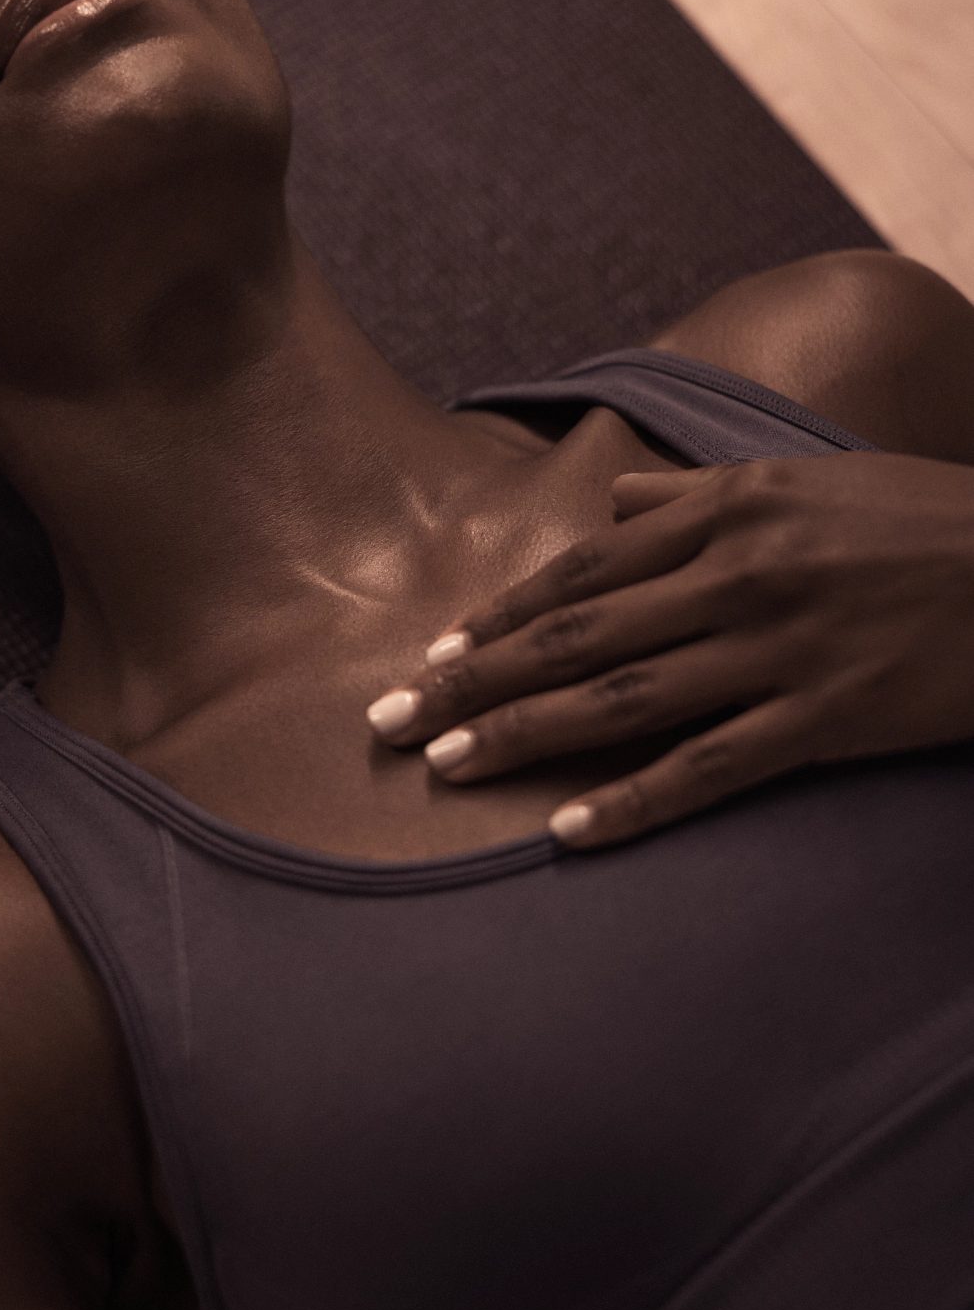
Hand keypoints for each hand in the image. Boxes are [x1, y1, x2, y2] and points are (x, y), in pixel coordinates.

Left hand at [365, 453, 973, 847]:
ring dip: (525, 735)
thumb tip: (604, 501)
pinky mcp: (828, 720)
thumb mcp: (800, 479)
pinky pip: (712, 768)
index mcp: (724, 512)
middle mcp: (736, 576)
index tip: (431, 654)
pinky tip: (568, 830)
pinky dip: (636, 801)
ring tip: (446, 767)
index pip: (582, 573)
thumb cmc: (918, 520)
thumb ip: (691, 494)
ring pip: (624, 700)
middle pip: (577, 638)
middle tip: (390, 721)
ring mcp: (780, 651)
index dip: (499, 617)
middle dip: (473, 681)